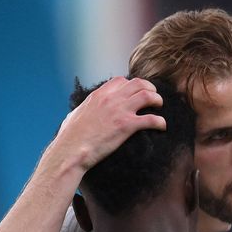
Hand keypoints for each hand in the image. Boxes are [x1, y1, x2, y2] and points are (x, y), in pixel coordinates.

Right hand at [42, 77, 166, 174]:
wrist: (71, 151)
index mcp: (98, 95)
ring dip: (157, 100)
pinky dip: (160, 122)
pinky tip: (162, 126)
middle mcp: (111, 99)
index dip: (132, 85)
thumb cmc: (69, 138)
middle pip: (138, 83)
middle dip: (149, 88)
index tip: (136, 93)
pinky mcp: (126, 126)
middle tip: (154, 98)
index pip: (120, 80)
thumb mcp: (74, 115)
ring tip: (159, 107)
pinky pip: (151, 119)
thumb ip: (83, 109)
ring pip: (148, 96)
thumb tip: (80, 111)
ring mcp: (120, 111)